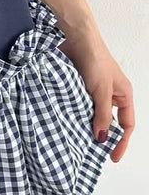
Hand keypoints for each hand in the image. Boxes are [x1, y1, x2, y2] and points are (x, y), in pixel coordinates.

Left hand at [58, 27, 133, 162]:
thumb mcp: (101, 91)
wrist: (75, 38)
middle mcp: (110, 95)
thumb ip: (102, 115)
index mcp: (123, 95)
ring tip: (77, 142)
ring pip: (91, 115)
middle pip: (109, 122)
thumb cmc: (95, 60)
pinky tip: (66, 124)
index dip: (121, 142)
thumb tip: (102, 139)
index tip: (112, 157)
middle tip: (91, 153)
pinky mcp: (77, 88)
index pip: (127, 124)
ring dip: (85, 126)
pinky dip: (74, 116)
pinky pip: (78, 107)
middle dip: (102, 136)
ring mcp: (93, 92)